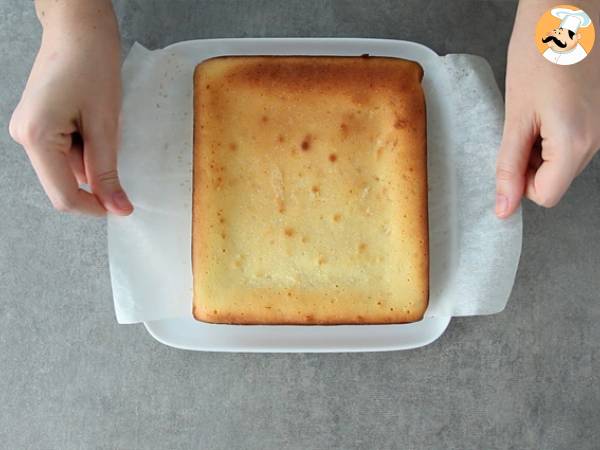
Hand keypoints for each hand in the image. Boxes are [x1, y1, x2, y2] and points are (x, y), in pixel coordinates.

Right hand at [9, 0, 131, 215]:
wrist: (79, 27)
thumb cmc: (92, 64)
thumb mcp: (105, 124)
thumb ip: (108, 171)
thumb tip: (118, 208)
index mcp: (35, 137)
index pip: (64, 196)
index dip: (95, 207)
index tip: (123, 207)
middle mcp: (24, 136)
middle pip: (65, 182)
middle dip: (96, 175)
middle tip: (115, 143)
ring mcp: (30, 130)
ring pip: (70, 167)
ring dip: (94, 157)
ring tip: (103, 121)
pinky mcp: (39, 124)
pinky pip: (68, 151)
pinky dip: (89, 146)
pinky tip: (95, 119)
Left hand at [496, 1, 599, 217]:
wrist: (567, 9)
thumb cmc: (540, 51)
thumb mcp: (516, 116)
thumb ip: (509, 166)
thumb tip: (504, 207)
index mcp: (576, 143)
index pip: (546, 196)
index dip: (521, 184)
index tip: (509, 157)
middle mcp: (597, 141)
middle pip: (555, 180)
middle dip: (530, 164)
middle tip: (519, 127)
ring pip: (562, 162)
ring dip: (540, 148)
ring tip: (534, 111)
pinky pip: (572, 142)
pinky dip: (552, 134)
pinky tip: (546, 106)